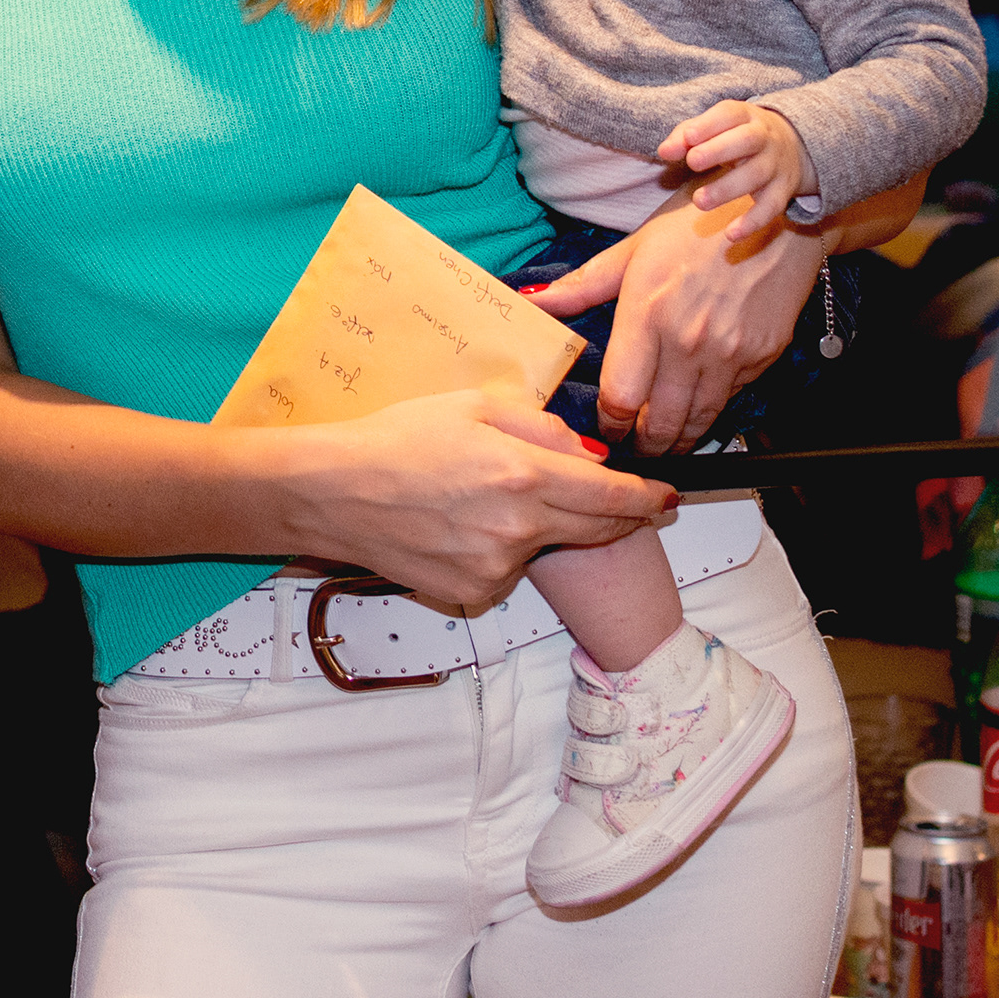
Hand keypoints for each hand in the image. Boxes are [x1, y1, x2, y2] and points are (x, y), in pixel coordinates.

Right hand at [289, 388, 673, 609]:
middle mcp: (518, 528)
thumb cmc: (394, 440)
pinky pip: (508, 569)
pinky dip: (500, 549)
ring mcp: (496, 567)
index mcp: (523, 474)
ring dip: (541, 527)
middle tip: (621, 503)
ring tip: (484, 499)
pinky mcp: (473, 591)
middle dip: (616, 516)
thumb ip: (542, 428)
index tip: (668, 497)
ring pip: (546, 547)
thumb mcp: (473, 407)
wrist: (331, 493)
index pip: (612, 495)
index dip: (649, 498)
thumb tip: (589, 455)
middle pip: (596, 529)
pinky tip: (459, 526)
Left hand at [529, 200, 829, 449]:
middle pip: (659, 422)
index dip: (608, 425)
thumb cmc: (697, 224)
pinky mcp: (764, 355)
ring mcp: (731, 352)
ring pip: (698, 420)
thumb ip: (582, 286)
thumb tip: (532, 302)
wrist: (770, 213)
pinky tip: (696, 415)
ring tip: (661, 448)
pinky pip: (731, 399)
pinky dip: (711, 413)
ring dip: (677, 442)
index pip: (620, 395)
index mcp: (647, 314)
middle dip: (642, 447)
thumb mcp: (633, 249)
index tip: (604, 433)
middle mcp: (689, 341)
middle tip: (631, 454)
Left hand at [656, 100, 817, 246]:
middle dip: (719, 151)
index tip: (689, 137)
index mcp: (744, 116)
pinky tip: (731, 234)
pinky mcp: (782, 190)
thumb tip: (665, 151)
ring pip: (757, 175)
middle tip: (693, 163)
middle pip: (747, 140)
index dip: (709, 124)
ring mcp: (776, 164)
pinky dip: (753, 222)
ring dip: (728, 189)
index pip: (729, 114)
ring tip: (699, 201)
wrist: (793, 143)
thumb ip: (685, 136)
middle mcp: (764, 137)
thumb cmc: (736, 134)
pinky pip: (771, 206)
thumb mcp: (715, 126)